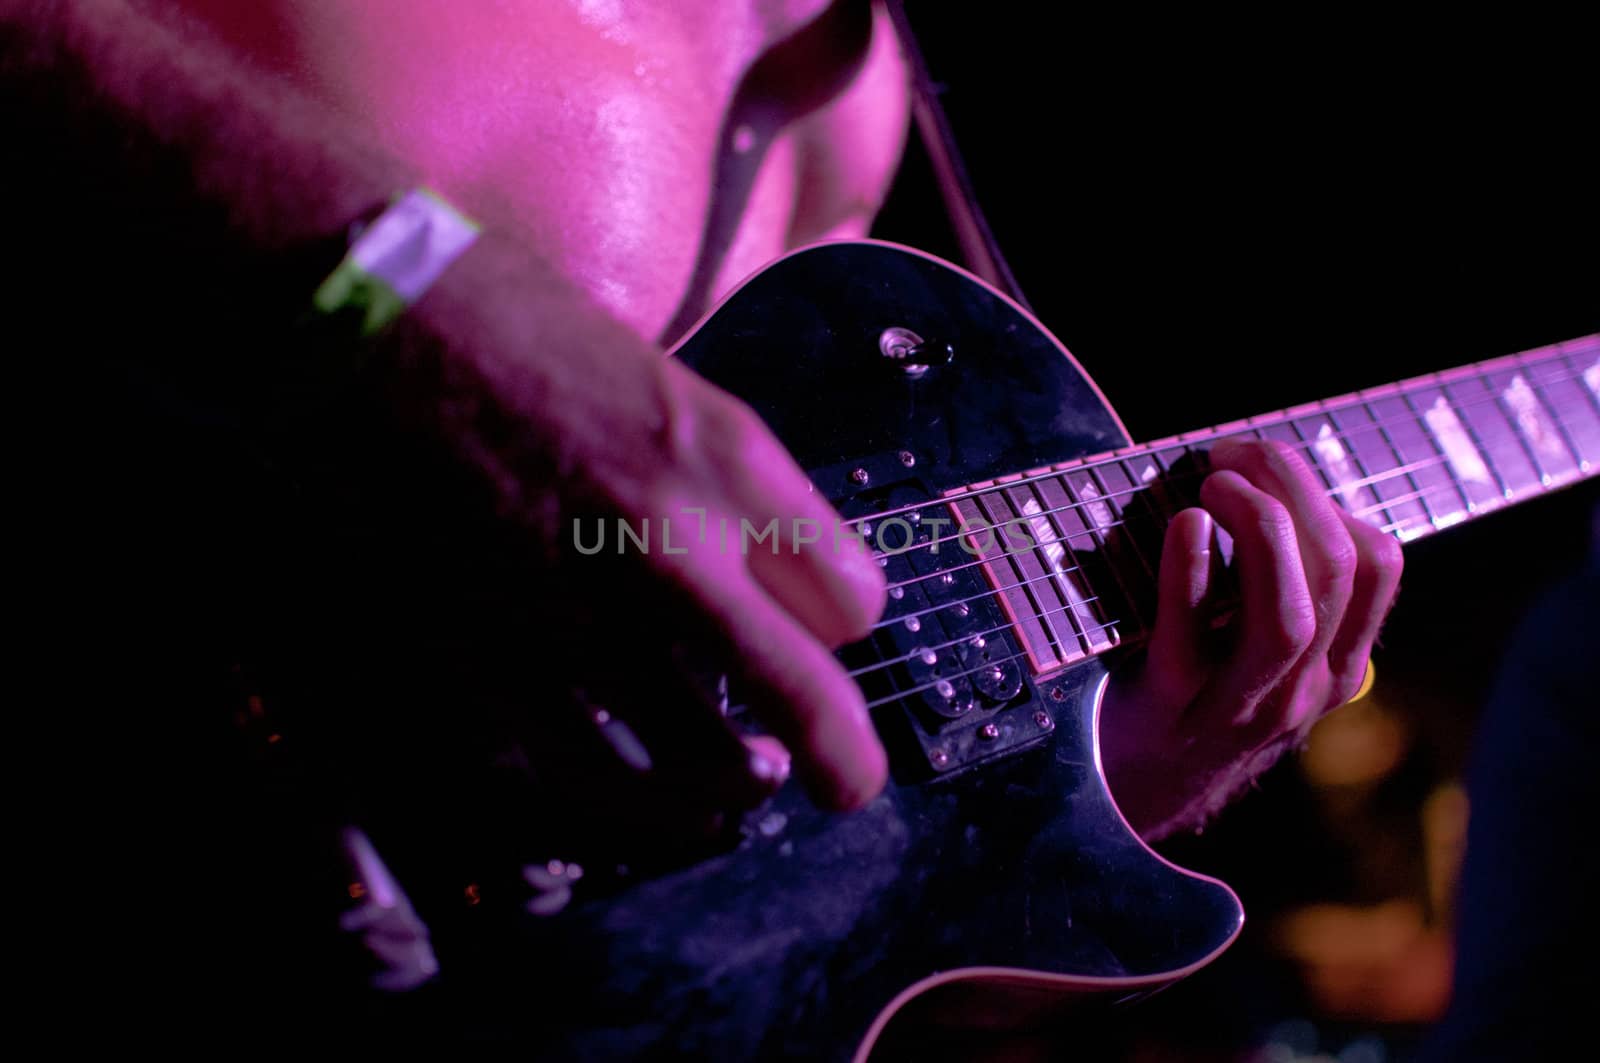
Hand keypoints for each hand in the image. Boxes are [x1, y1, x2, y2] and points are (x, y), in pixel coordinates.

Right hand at [294, 232, 887, 857]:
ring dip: (732, 784)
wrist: (360, 317)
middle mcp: (668, 543)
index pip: (847, 595)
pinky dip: (625, 796)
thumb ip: (722, 479)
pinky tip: (637, 788)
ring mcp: (578, 611)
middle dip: (841, 756)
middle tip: (847, 783)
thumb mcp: (658, 377)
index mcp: (724, 457)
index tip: (825, 628)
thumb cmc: (507, 323)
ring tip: (742, 782)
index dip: (843, 622)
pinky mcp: (486, 655)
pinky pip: (582, 772)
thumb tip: (760, 562)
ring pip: (699, 763)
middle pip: (801, 695)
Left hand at [1099, 437, 1403, 839]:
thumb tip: (1263, 479)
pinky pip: (1189, 634)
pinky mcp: (1168, 706)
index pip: (1379, 565)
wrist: (1125, 797)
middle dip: (1292, 488)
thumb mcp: (1257, 654)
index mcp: (1333, 666)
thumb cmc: (1188, 697)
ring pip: (1288, 613)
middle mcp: (1301, 690)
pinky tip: (1184, 524)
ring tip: (1215, 482)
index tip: (1269, 465)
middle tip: (1233, 452)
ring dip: (1259, 526)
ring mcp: (1238, 706)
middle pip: (1337, 572)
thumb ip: (1279, 587)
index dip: (1331, 496)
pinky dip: (1191, 570)